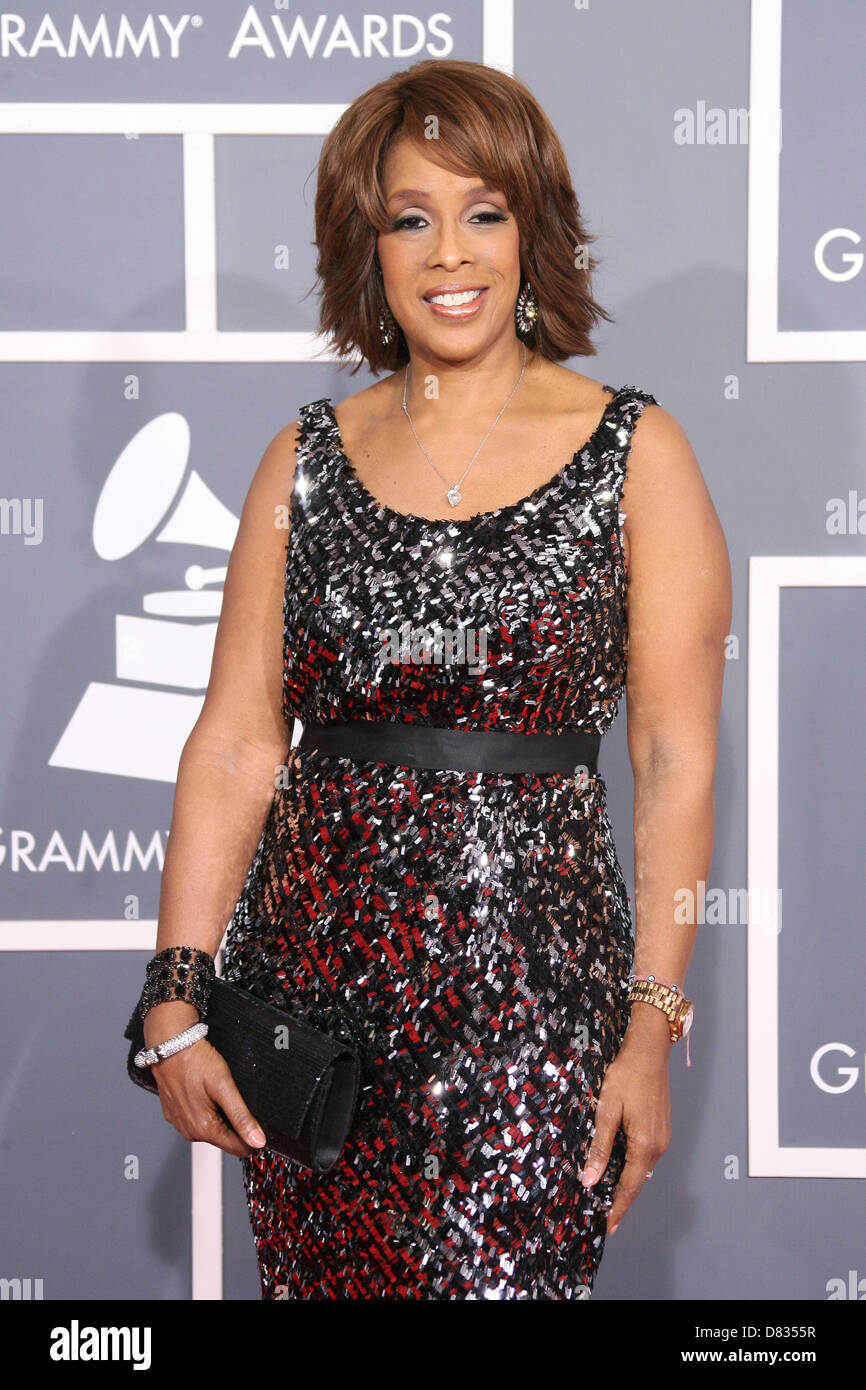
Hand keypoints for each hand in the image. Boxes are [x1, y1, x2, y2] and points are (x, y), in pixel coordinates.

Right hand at [144, 1002, 266, 1158]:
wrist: (170, 1045)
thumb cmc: (195, 1061)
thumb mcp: (224, 1087)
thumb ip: (242, 1117)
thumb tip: (257, 1140)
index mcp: (203, 1128)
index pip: (237, 1148)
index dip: (252, 1138)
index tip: (261, 1124)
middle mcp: (189, 1131)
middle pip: (224, 1139)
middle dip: (236, 1125)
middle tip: (239, 1099)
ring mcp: (180, 1123)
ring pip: (210, 1129)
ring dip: (221, 1117)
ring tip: (221, 1093)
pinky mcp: (174, 1113)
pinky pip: (196, 1119)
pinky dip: (206, 1110)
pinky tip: (207, 1094)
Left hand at [579, 1006, 672, 1232]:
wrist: (649, 1051)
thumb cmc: (626, 1076)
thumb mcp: (607, 1110)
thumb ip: (600, 1147)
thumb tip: (590, 1179)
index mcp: (644, 1145)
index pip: (629, 1188)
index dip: (617, 1209)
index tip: (607, 1227)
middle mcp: (658, 1146)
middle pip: (638, 1182)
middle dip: (620, 1199)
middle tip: (601, 1214)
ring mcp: (663, 1138)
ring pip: (642, 1169)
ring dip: (626, 1182)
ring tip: (606, 1194)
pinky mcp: (661, 1129)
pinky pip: (646, 1156)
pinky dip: (632, 1166)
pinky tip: (618, 1166)